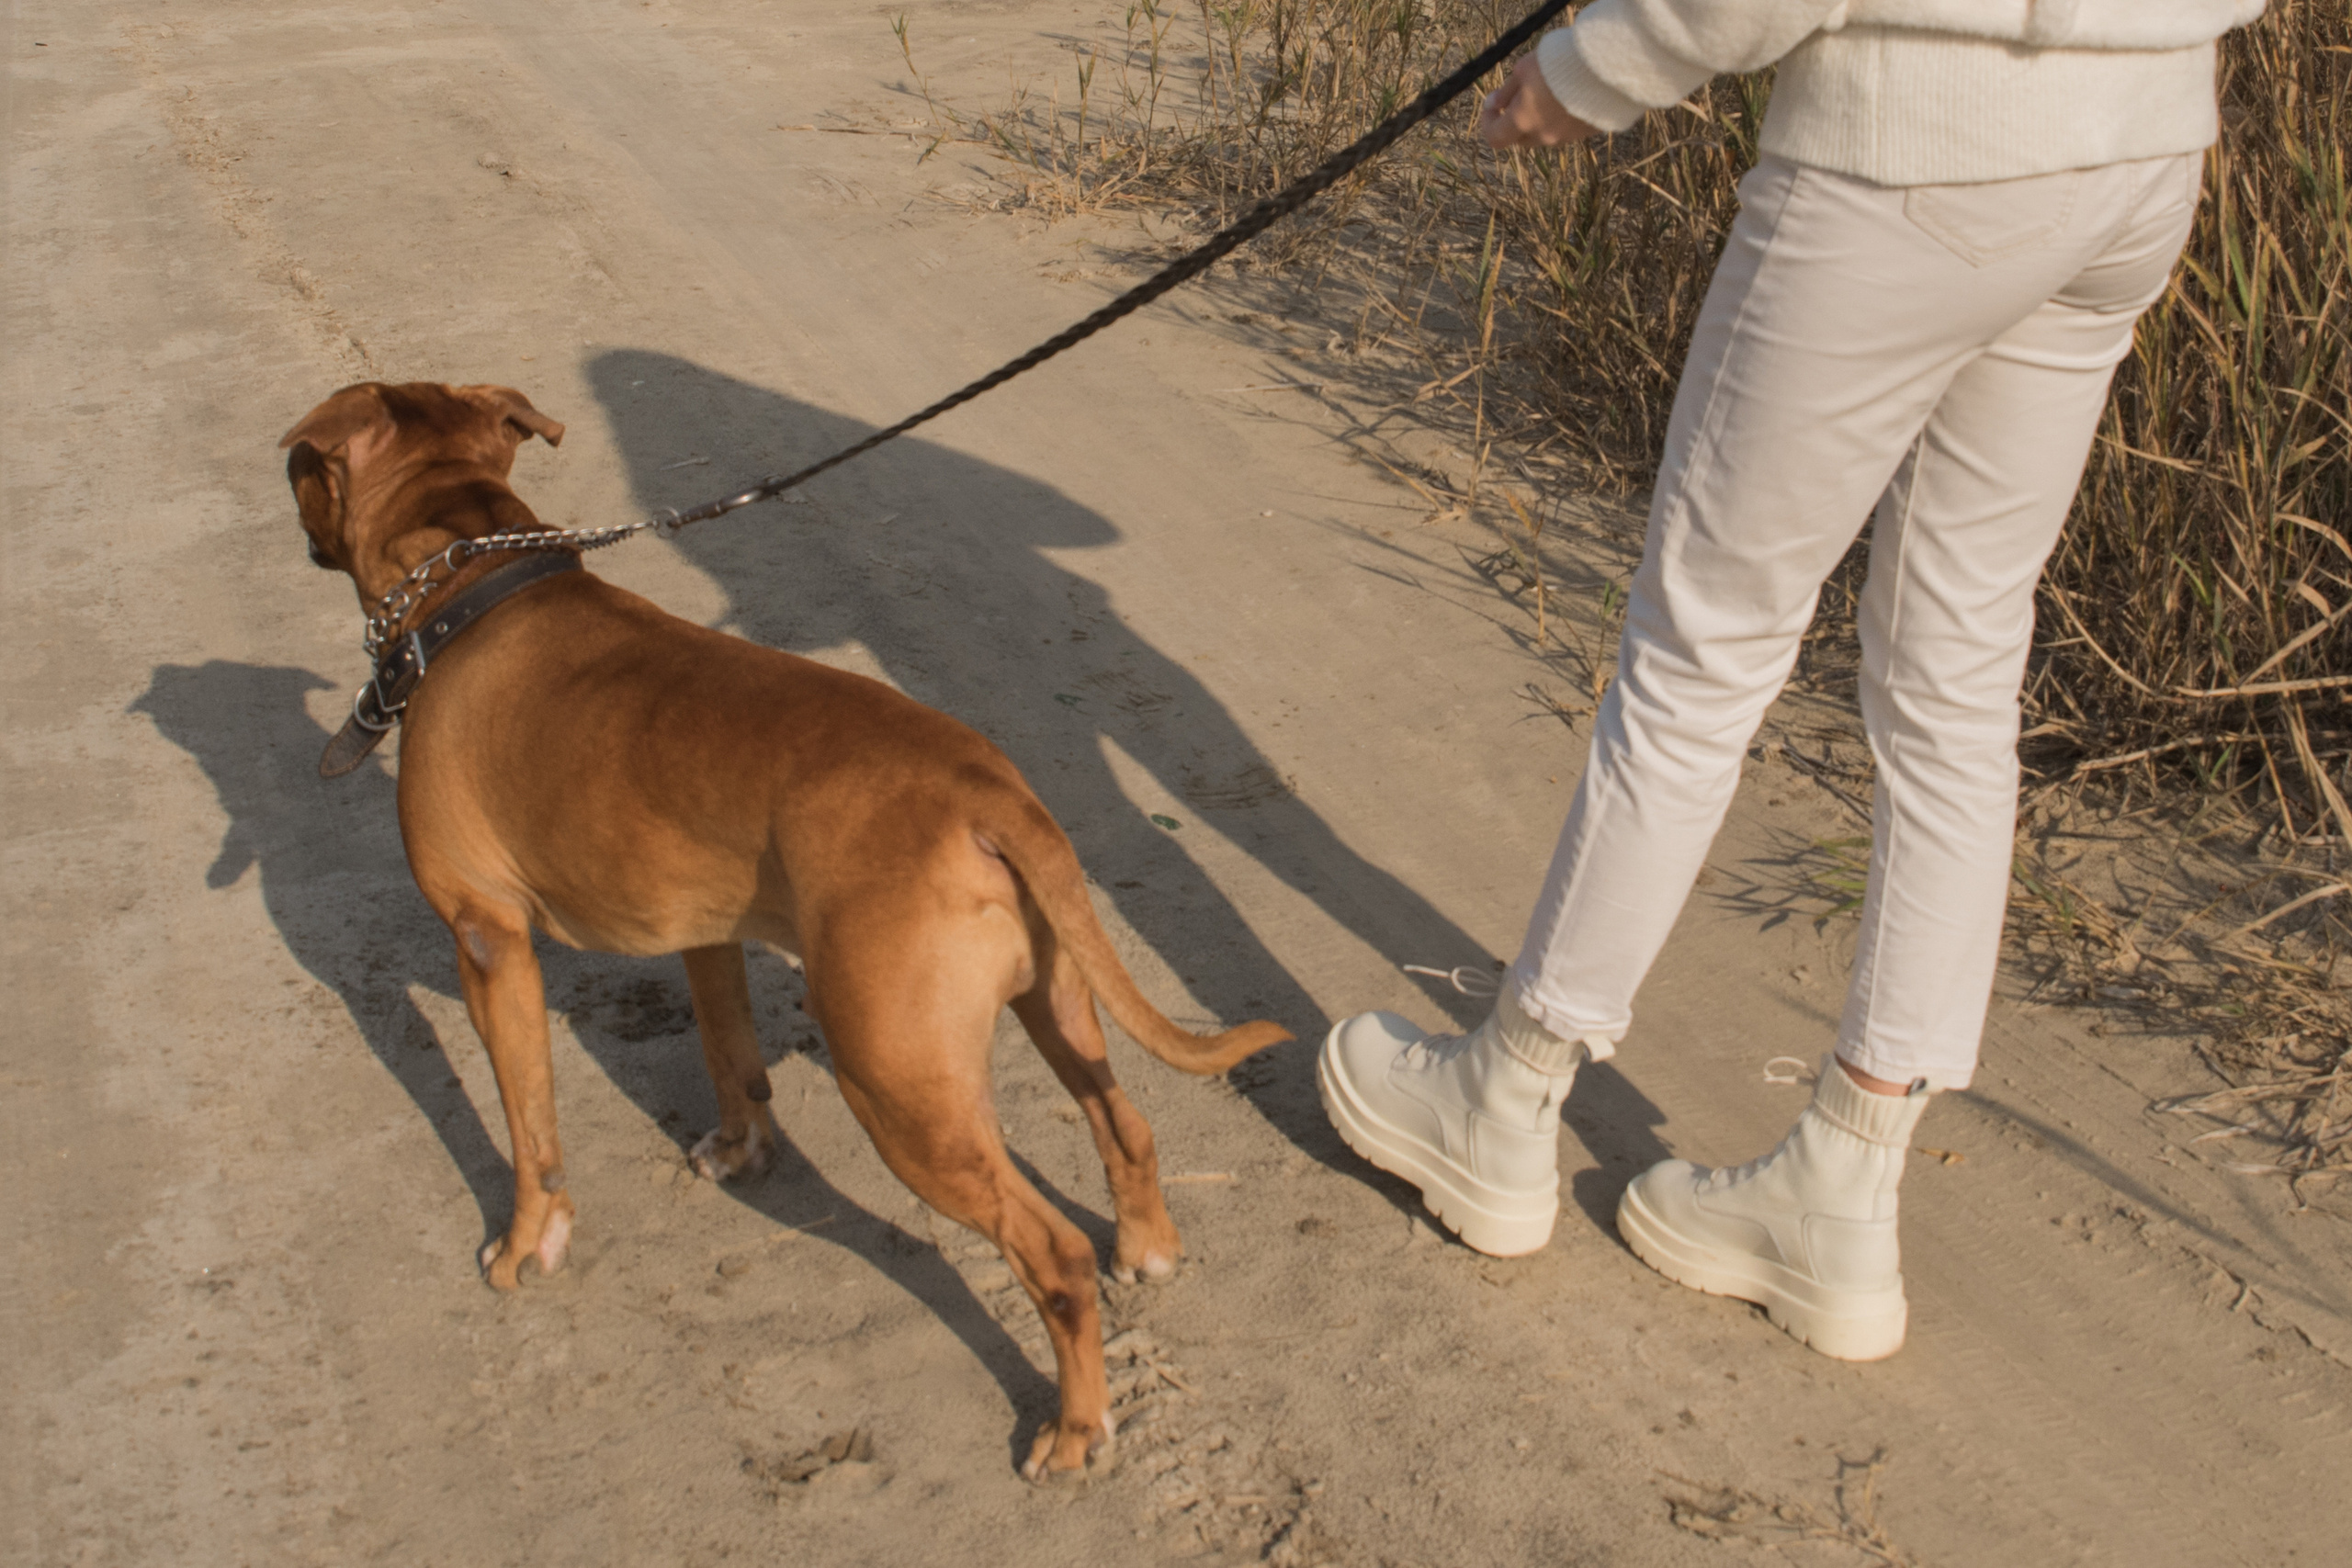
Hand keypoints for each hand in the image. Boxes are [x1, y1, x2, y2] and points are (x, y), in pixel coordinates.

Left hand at [1478, 54, 1598, 149]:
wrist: (1607, 66)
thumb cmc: (1559, 62)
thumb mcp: (1525, 69)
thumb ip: (1507, 90)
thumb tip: (1493, 104)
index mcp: (1523, 122)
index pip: (1495, 138)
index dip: (1489, 123)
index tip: (1492, 106)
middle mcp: (1544, 135)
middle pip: (1520, 137)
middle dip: (1515, 120)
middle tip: (1522, 94)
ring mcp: (1567, 137)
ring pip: (1544, 134)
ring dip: (1541, 119)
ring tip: (1551, 90)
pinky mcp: (1587, 133)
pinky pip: (1568, 130)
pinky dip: (1563, 117)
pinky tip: (1572, 95)